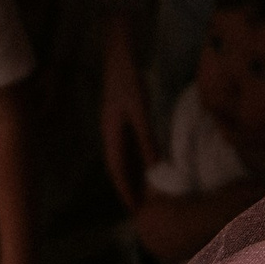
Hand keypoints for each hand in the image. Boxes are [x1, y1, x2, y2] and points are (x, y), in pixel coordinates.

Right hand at [101, 17, 157, 210]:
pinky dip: (135, 157)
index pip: (117, 170)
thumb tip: (155, 165)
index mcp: (110, 134)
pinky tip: (146, 162)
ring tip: (144, 191)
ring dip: (132, 173)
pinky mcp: (120, 117)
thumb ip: (146, 138)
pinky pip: (127, 144)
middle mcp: (109, 133)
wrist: (119, 53)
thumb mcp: (140, 110)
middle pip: (118, 166)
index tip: (134, 209)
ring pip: (123, 156)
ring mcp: (113, 125)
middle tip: (141, 207)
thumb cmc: (128, 79)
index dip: (125, 190)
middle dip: (128, 186)